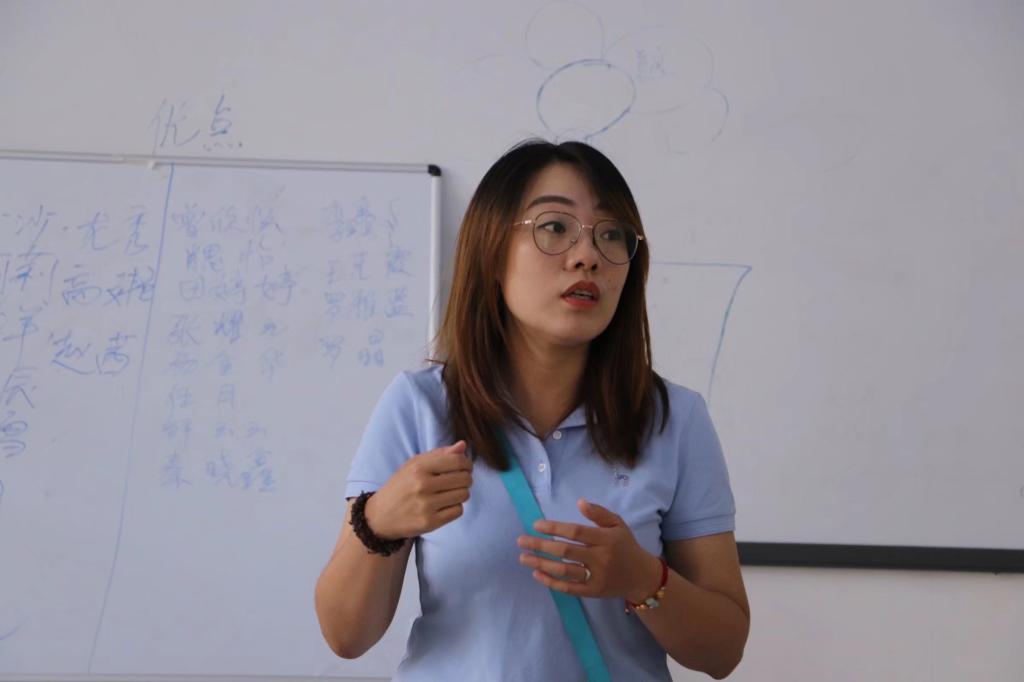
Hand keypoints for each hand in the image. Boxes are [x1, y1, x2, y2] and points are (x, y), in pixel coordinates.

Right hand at [364, 441, 471, 539]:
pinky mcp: (430, 522)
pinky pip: (458, 511)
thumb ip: (439, 454)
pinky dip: (455, 507)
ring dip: (461, 493)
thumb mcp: (413, 465)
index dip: (467, 463)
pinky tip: (444, 505)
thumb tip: (463, 445)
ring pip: (463, 495)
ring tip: (449, 493)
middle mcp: (422, 485)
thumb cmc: (400, 486)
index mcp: (418, 468)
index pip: (457, 461)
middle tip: (457, 481)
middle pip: (464, 479)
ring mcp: (426, 505)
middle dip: (465, 478)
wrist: (380, 516)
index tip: (464, 467)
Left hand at [517, 498, 662, 601]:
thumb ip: (599, 513)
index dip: (554, 528)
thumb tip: (579, 502)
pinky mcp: (592, 591)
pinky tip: (537, 574)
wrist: (641, 576)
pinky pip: (569, 588)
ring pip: (564, 571)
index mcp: (605, 539)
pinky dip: (551, 582)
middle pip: (565, 552)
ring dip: (541, 564)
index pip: (575, 532)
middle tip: (521, 541)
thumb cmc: (625, 546)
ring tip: (523, 558)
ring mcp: (596, 577)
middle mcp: (600, 558)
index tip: (536, 525)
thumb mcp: (618, 524)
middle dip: (540, 546)